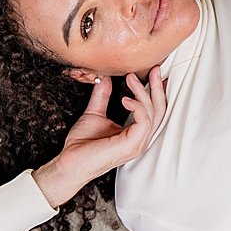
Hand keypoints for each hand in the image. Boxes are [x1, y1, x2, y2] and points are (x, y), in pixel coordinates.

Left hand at [34, 68, 167, 206]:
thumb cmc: (82, 144)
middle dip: (158, 88)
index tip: (153, 72)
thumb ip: (102, 95)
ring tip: (130, 78)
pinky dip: (138, 105)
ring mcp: (137, 144)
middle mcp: (140, 139)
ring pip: (154, 113)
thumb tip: (106, 77)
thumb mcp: (94, 112)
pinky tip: (125, 98)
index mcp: (135, 133)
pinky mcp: (131, 145)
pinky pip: (144, 121)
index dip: (156, 91)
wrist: (70, 161)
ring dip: (144, 92)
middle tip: (154, 69)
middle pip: (160, 111)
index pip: (154, 111)